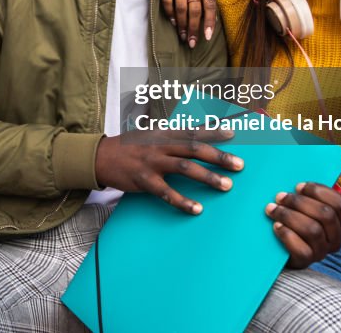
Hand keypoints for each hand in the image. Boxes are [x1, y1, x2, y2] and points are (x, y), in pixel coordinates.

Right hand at [94, 128, 242, 214]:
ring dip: (208, 177)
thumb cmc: (129, 146)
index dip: (213, 132)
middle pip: (194, 149)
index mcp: (163, 133)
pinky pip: (167, 192)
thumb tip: (196, 135)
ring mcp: (152, 163)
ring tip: (226, 185)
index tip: (232, 135)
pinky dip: (183, 201)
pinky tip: (197, 209)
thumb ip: (172, 136)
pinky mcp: (144, 181)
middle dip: (218, 157)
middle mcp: (160, 145)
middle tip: (239, 165)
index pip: (192, 131)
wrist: (100, 156)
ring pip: (185, 169)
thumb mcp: (150, 134)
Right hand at [159, 0, 215, 48]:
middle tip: (191, 42)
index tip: (207, 37)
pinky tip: (173, 22)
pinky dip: (170, 14)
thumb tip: (211, 18)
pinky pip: (168, 2)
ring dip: (182, 25)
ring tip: (183, 36)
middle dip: (193, 29)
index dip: (209, 23)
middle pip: (194, 11)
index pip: (210, 7)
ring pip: (181, 9)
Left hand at [265, 182, 340, 268]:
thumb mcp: (309, 200)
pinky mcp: (306, 262)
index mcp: (340, 221)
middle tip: (279, 196)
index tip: (298, 186)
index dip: (319, 192)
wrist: (279, 247)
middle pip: (325, 215)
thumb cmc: (296, 218)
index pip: (340, 204)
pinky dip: (287, 235)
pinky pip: (301, 250)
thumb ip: (323, 183)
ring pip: (312, 230)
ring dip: (289, 216)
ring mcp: (322, 251)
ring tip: (272, 209)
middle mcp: (335, 238)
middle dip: (300, 202)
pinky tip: (275, 226)